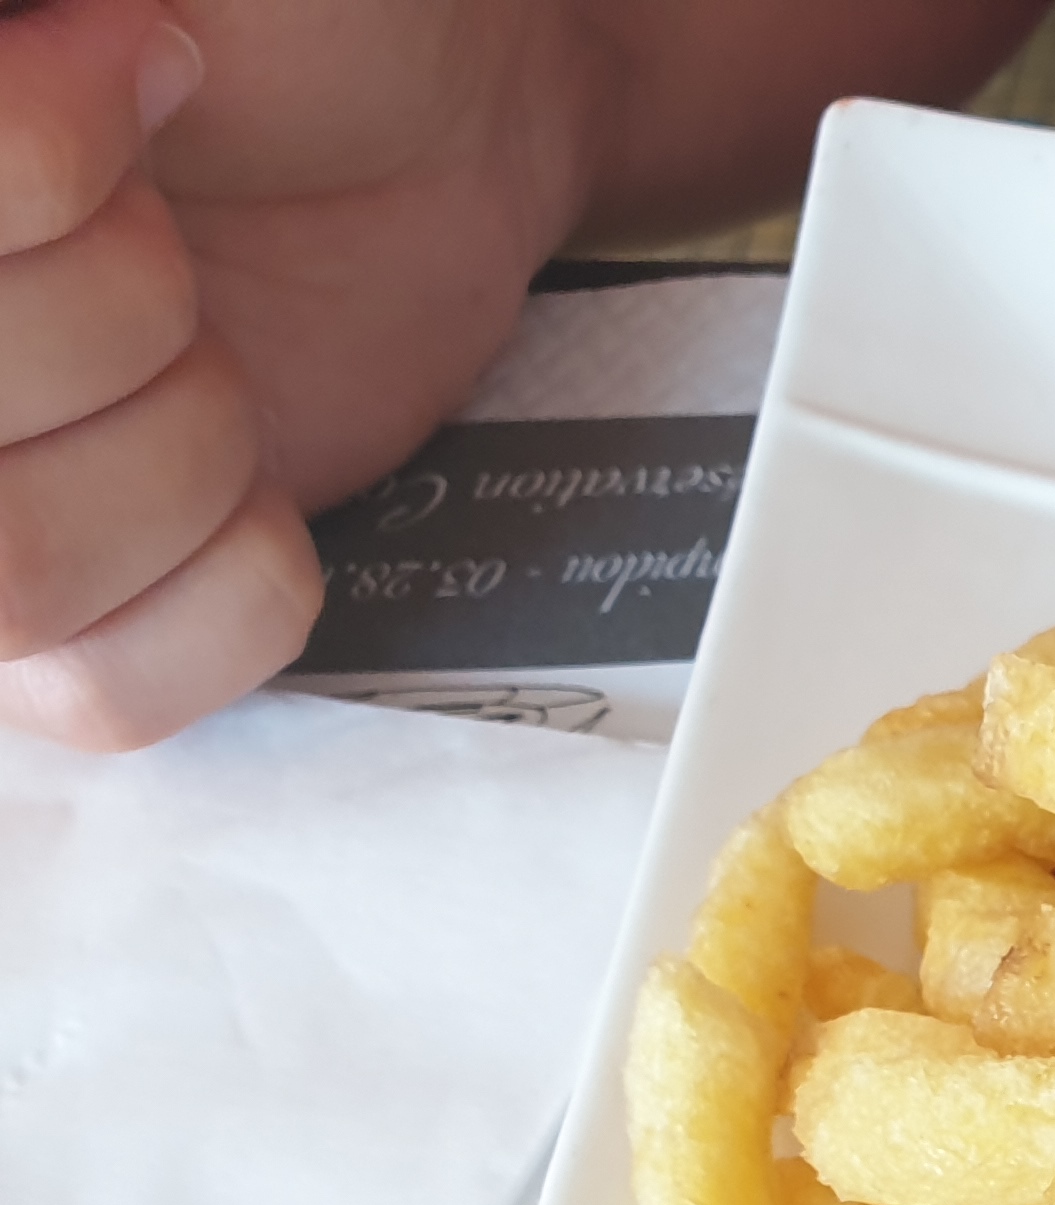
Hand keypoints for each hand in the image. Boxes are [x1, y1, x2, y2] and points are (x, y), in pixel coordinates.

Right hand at [0, 0, 319, 751]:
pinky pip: (97, 690)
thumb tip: (75, 68)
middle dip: (126, 297)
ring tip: (206, 346)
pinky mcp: (54, 637)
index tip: (151, 59)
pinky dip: (227, 586)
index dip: (42, 161)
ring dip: (183, 440)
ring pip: (11, 571)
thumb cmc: (271, 21)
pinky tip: (248, 489)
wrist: (416, 123)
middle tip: (176, 219)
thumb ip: (38, 116)